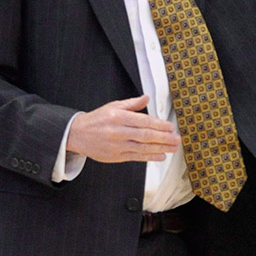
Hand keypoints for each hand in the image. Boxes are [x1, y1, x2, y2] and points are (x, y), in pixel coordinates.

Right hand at [66, 95, 180, 162]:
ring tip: (173, 148)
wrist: (78, 134)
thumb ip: (132, 104)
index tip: (171, 127)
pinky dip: (150, 157)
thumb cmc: (97, 120)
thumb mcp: (113, 106)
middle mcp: (118, 131)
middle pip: (146, 135)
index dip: (160, 125)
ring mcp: (117, 146)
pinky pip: (136, 157)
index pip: (144, 121)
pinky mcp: (116, 156)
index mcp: (119, 117)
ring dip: (161, 148)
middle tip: (177, 139)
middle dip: (164, 138)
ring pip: (143, 148)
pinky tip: (160, 156)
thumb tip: (146, 98)